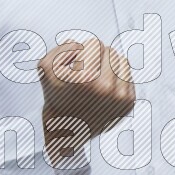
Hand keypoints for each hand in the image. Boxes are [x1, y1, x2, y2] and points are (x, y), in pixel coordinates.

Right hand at [38, 37, 135, 160]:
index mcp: (86, 79)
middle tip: (84, 75)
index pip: (95, 44)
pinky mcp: (129, 103)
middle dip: (96, 58)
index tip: (75, 66)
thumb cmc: (56, 96)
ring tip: (94, 81)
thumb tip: (82, 44)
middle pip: (110, 50)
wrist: (67, 130)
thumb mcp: (46, 68)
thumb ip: (62, 47)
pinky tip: (103, 89)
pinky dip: (116, 77)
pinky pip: (128, 74)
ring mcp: (120, 97)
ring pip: (121, 60)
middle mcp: (106, 89)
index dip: (82, 51)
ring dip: (108, 66)